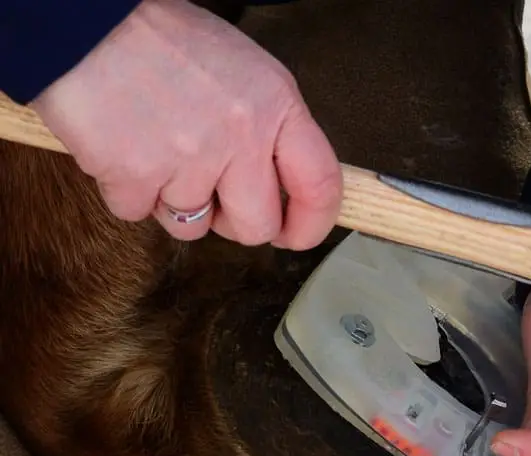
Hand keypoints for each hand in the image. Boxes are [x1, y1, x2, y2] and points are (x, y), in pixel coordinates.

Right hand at [30, 0, 341, 248]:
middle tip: (213, 196)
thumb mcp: (245, 72)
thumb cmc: (166, 42)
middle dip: (234, 223)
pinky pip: (137, 213)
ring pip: (192, 227)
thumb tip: (284, 188)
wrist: (85, 20)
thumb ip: (271, 129)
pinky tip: (123, 147)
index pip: (321, 185)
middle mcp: (241, 136)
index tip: (295, 235)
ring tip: (157, 151)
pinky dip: (127, 191)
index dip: (311, 224)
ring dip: (174, 203)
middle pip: (256, 227)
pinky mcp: (134, 176)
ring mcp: (188, 159)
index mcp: (276, 106)